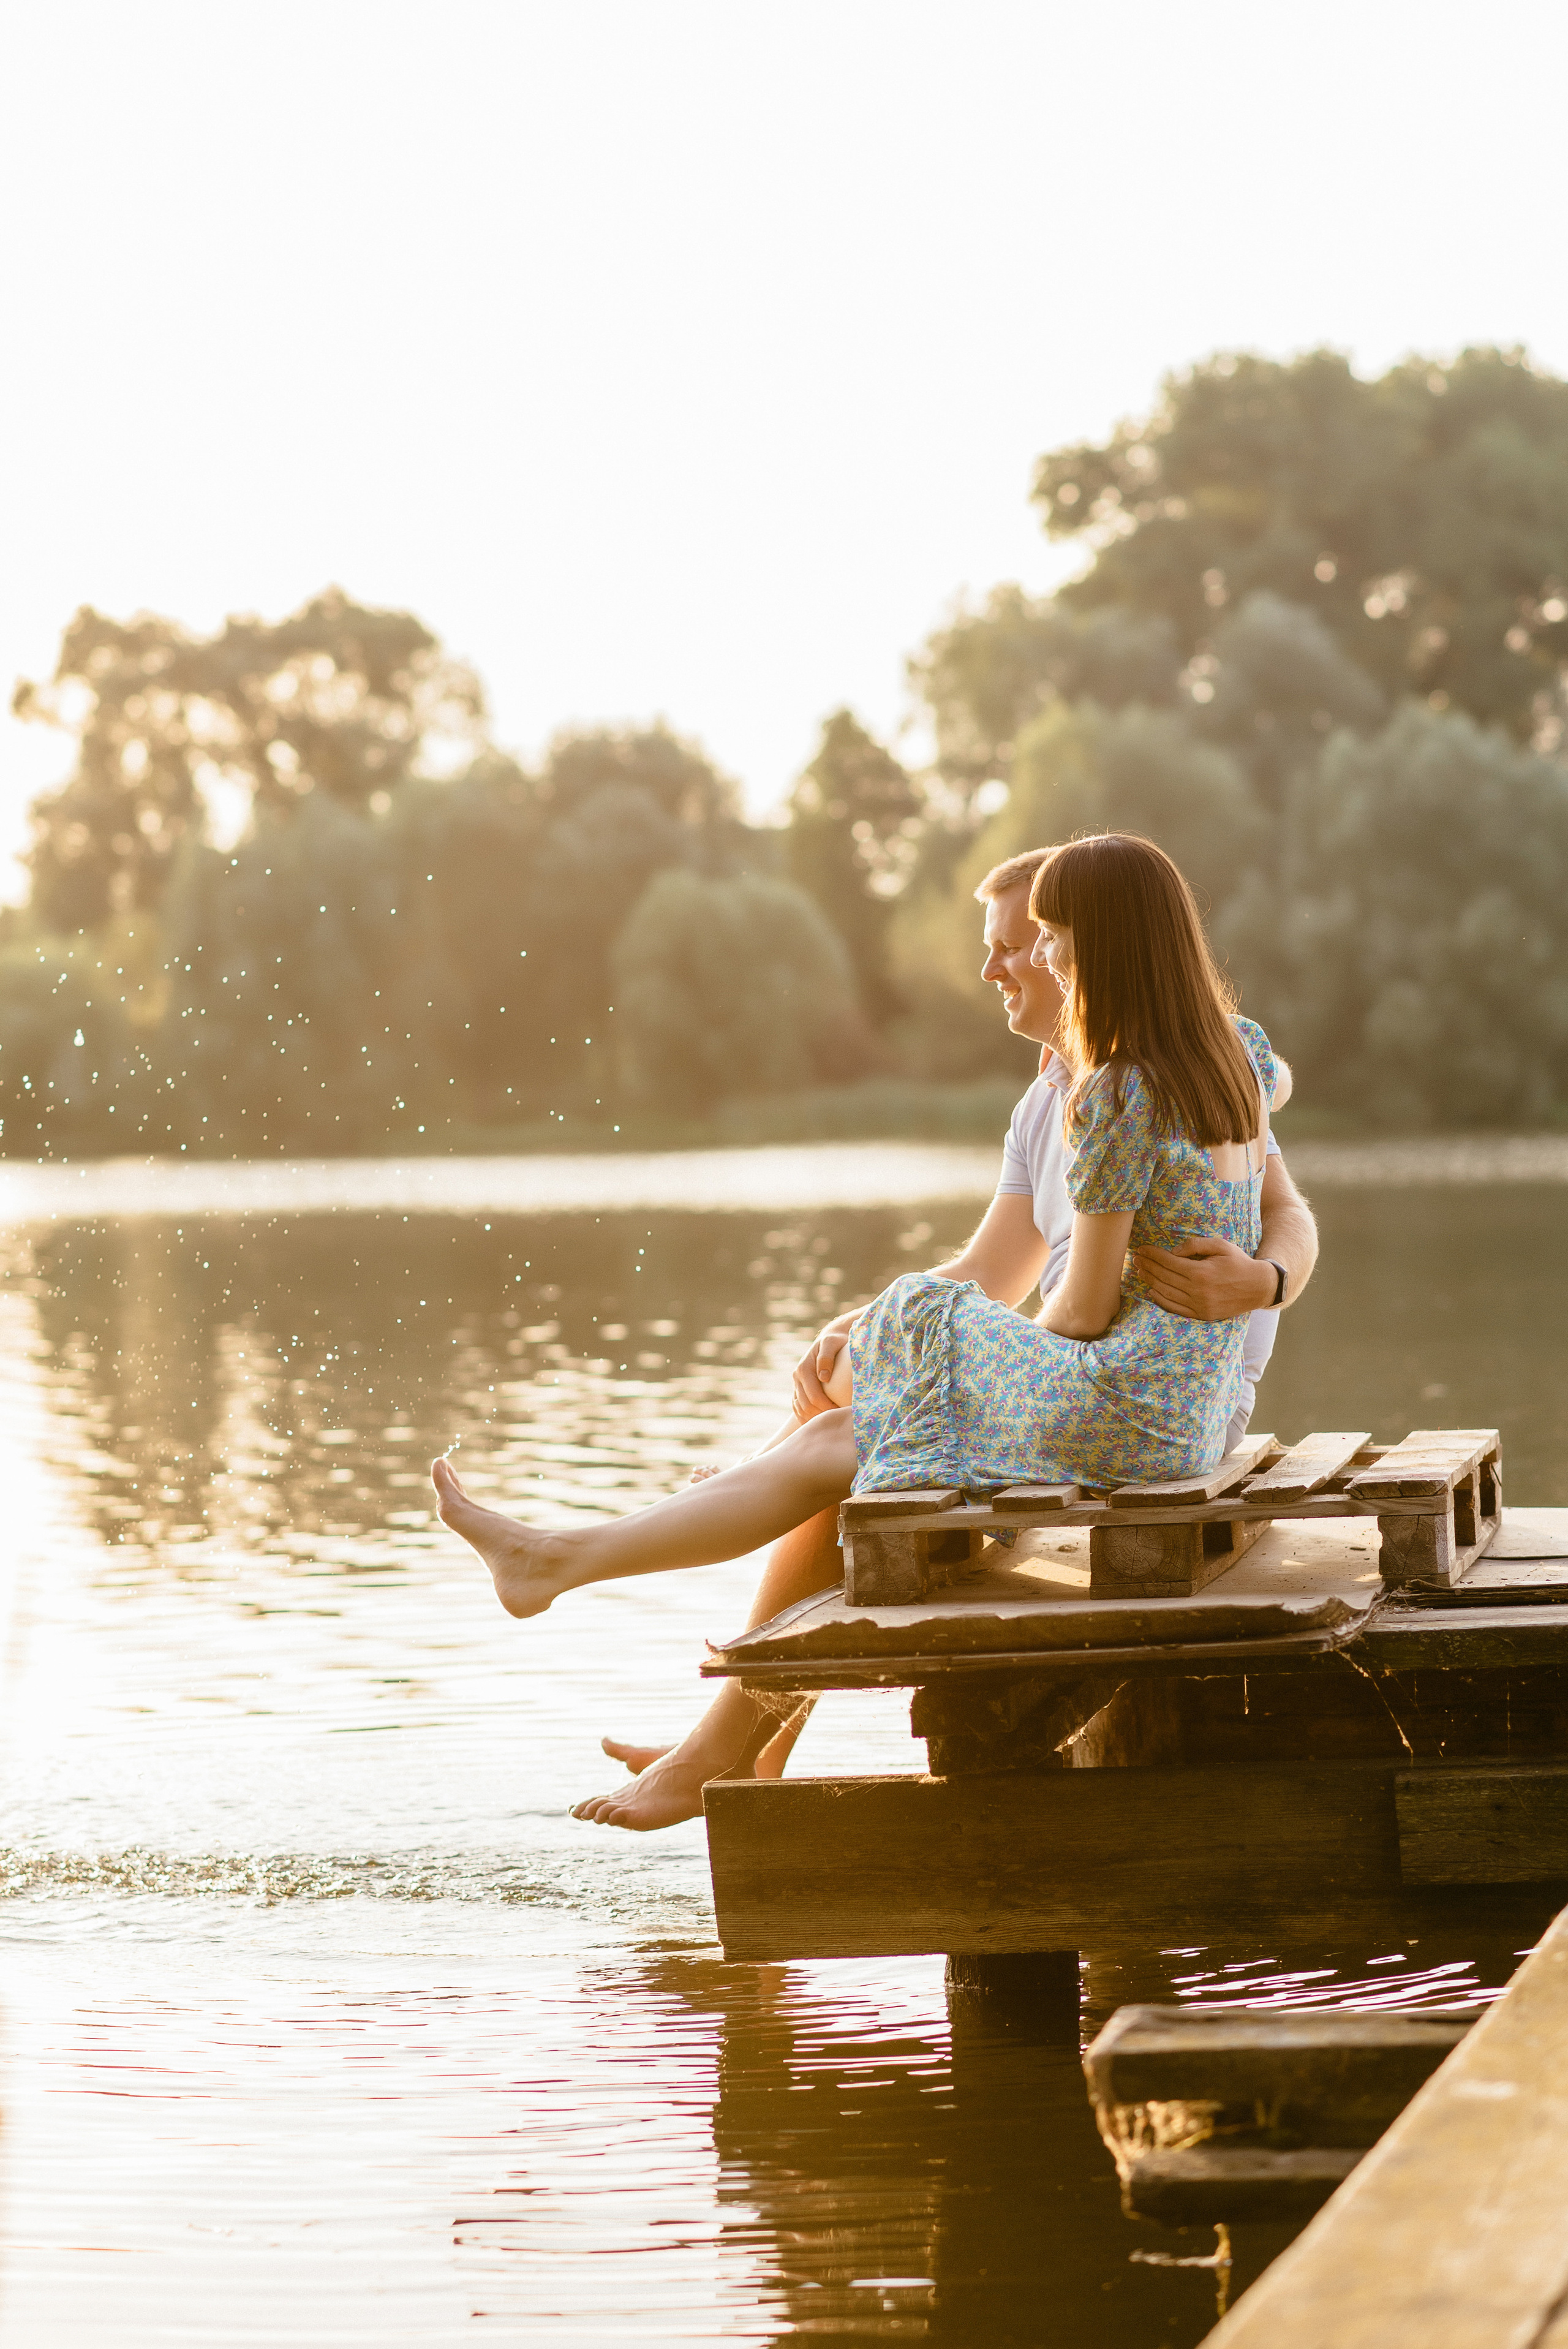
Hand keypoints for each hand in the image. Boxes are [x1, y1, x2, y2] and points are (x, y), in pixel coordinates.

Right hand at [791, 1322, 853, 1417]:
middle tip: (839, 1421)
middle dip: (822, 1416)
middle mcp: (797, 1378)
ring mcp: (797, 1384)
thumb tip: (823, 1377)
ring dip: (813, 1419)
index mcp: (804, 1369)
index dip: (828, 1408)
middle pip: (806, 1407)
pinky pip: (798, 1408)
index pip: (814, 1397)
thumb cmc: (836, 1342)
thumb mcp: (832, 1343)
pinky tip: (818, 1423)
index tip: (843, 1413)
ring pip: (800, 1410)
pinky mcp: (799, 1389)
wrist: (831, 1339)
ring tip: (831, 1423)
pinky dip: (806, 1418)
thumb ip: (826, 1357)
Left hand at [1132, 1237, 1276, 1320]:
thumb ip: (1195, 1245)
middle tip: (1135, 1258)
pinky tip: (1152, 1291)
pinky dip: (1161, 1300)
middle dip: (1147, 1266)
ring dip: (1150, 1281)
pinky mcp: (1201, 1315)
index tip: (1142, 1248)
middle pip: (1164, 1277)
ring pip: (1166, 1293)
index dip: (1153, 1254)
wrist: (1258, 1287)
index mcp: (1201, 1272)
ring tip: (1140, 1271)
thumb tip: (1173, 1251)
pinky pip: (1175, 1308)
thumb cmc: (1238, 1262)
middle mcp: (1197, 1291)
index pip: (1168, 1262)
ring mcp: (1199, 1305)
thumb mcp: (1220, 1245)